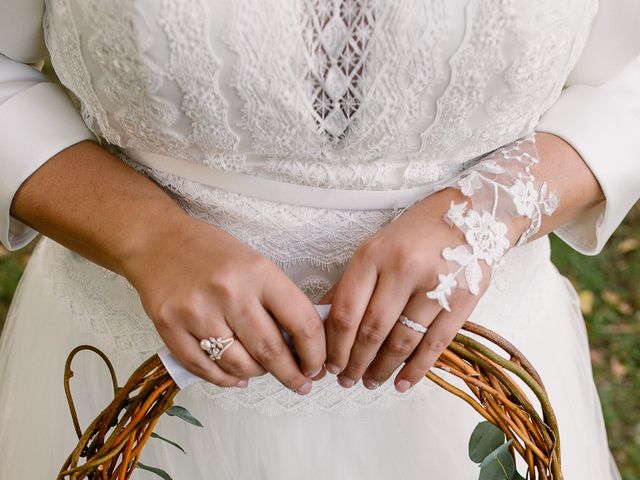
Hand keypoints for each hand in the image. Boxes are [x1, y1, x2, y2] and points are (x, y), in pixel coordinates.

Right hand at [122, 215, 325, 393]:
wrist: (157, 239)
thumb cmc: (212, 252)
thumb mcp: (254, 263)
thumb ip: (277, 300)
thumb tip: (303, 344)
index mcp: (258, 272)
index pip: (301, 323)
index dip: (315, 353)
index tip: (317, 365)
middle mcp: (229, 292)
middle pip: (271, 351)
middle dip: (293, 375)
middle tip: (301, 385)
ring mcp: (196, 311)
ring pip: (239, 364)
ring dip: (258, 374)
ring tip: (263, 370)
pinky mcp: (169, 327)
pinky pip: (204, 369)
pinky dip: (226, 379)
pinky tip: (237, 376)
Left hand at [321, 188, 526, 392]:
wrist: (472, 214)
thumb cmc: (416, 233)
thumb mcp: (376, 248)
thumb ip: (350, 284)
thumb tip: (323, 320)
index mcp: (373, 255)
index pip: (345, 310)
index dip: (334, 345)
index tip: (329, 363)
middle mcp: (402, 269)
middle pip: (371, 330)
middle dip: (355, 363)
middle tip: (347, 380)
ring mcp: (435, 285)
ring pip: (401, 341)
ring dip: (383, 369)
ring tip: (371, 382)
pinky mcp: (463, 300)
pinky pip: (435, 344)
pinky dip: (417, 369)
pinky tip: (402, 383)